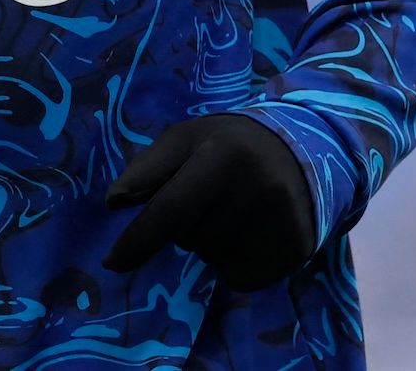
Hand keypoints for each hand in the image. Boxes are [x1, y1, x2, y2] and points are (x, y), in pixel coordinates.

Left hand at [102, 113, 319, 288]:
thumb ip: (147, 167)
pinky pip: (237, 276)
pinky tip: (249, 232)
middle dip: (184, 225)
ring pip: (211, 257)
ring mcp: (280, 225)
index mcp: (225, 155)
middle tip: (210, 196)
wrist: (304, 152)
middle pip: (187, 237)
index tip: (111, 263)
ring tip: (234, 209)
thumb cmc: (231, 145)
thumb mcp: (187, 138)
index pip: (170, 210)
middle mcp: (258, 190)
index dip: (137, 240)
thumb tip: (113, 202)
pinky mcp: (293, 253)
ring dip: (208, 242)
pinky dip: (232, 262)